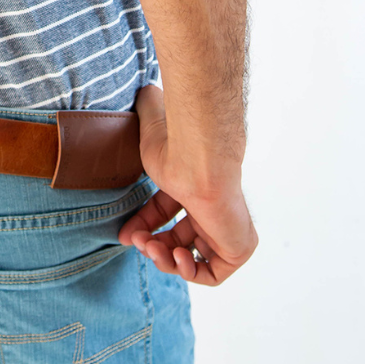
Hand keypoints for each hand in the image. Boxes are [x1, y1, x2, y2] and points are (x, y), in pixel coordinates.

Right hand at [117, 84, 257, 285]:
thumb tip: (144, 88)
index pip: (169, 212)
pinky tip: (175, 256)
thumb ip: (147, 108)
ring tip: (153, 249)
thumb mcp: (151, 124)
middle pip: (179, 239)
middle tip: (138, 243)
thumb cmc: (174, 142)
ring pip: (194, 260)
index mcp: (196, 184)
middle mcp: (214, 206)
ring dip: (166, 260)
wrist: (198, 156)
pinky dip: (189, 273)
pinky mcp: (238, 247)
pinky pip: (213, 275)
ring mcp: (228, 228)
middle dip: (153, 246)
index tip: (125, 234)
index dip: (145, 226)